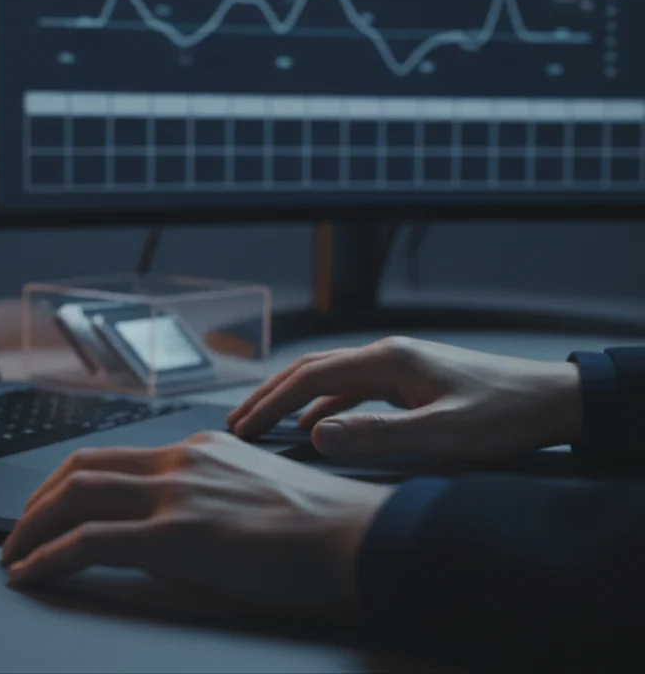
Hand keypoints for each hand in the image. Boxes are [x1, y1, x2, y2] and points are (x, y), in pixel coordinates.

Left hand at [1, 432, 391, 619]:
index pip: (115, 457)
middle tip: (17, 533)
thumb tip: (181, 528)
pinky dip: (48, 557)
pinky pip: (88, 542)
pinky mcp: (175, 536)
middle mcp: (181, 461)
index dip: (68, 484)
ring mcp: (176, 495)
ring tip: (14, 556)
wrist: (364, 541)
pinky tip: (31, 575)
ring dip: (31, 527)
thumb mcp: (261, 494)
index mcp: (202, 449)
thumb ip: (215, 496)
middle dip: (36, 502)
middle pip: (80, 469)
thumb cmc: (328, 531)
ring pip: (74, 496)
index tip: (50, 508)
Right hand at [226, 336, 582, 459]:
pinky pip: (353, 390)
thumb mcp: (441, 435)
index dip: (270, 403)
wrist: (554, 401)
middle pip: (311, 370)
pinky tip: (318, 429)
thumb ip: (377, 435)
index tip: (241, 427)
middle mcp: (387, 355)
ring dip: (294, 401)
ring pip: (330, 379)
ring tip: (264, 425)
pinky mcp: (411, 381)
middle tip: (236, 423)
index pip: (310, 378)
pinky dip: (325, 406)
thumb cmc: (504, 416)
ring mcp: (399, 366)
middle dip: (269, 396)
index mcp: (388, 361)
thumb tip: (315, 436)